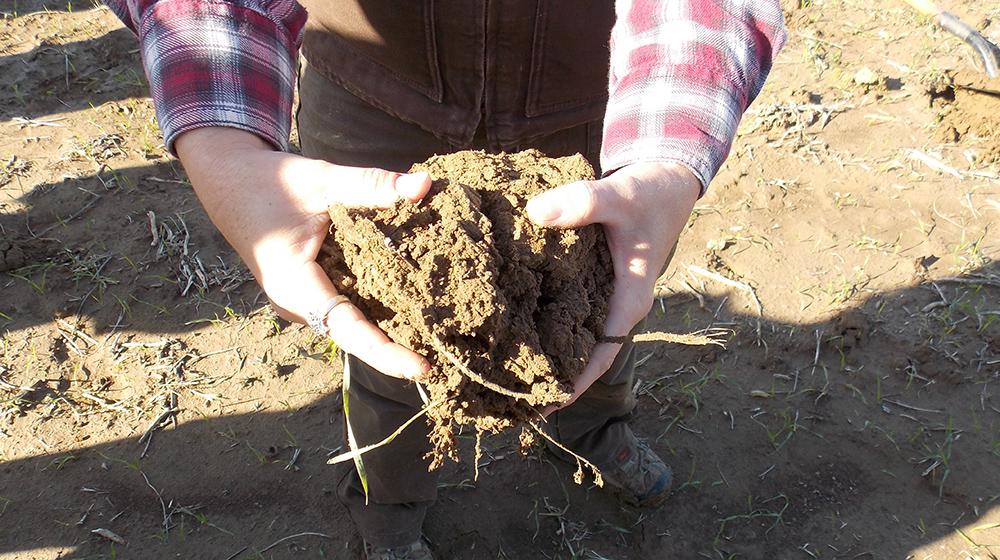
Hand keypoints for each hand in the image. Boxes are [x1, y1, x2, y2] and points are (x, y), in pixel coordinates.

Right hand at [175, 127, 431, 379]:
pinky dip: (375, 308)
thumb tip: (425, 184)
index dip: (387, 352)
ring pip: (351, 324)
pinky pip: (345, 308)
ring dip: (389, 331)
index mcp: (295, 285)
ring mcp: (301, 303)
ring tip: (438, 341)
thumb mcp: (323, 180)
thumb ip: (373, 185)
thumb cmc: (271, 183)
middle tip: (446, 360)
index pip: (348, 328)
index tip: (423, 367)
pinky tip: (412, 307)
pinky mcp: (308, 293)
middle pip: (354, 336)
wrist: (229, 183)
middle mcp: (297, 304)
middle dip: (396, 351)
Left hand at [526, 162, 699, 414]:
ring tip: (501, 372)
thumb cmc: (650, 193)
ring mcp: (604, 293)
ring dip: (544, 352)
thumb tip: (535, 213)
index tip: (541, 406)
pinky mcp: (591, 278)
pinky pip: (566, 307)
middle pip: (582, 354)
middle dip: (549, 377)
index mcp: (629, 298)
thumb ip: (584, 202)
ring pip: (573, 333)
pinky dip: (542, 318)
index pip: (601, 354)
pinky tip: (509, 322)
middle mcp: (616, 303)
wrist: (667, 178)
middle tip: (507, 399)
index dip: (573, 383)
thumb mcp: (621, 195)